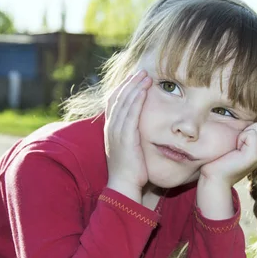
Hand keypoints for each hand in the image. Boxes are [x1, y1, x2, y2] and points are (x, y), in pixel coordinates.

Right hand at [104, 70, 151, 201]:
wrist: (124, 186)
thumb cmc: (131, 170)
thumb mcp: (129, 148)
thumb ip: (133, 135)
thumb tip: (142, 128)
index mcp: (111, 129)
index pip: (114, 101)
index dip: (124, 88)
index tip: (134, 78)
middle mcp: (111, 127)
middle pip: (118, 97)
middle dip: (130, 82)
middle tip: (142, 71)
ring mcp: (116, 132)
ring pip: (124, 102)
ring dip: (135, 87)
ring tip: (145, 76)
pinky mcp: (125, 137)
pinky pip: (130, 113)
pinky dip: (136, 100)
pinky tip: (144, 90)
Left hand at [199, 122, 256, 187]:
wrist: (214, 177)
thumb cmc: (220, 160)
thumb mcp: (235, 144)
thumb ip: (246, 135)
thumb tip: (253, 121)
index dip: (249, 129)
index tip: (237, 143)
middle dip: (247, 130)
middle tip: (236, 145)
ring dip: (244, 133)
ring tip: (236, 148)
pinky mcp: (254, 156)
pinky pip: (252, 134)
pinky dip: (241, 137)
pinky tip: (236, 149)